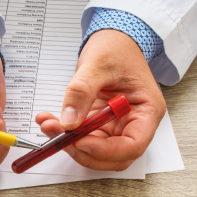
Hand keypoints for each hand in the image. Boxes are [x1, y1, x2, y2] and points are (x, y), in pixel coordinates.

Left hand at [36, 29, 165, 170]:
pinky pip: (83, 138)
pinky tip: (49, 121)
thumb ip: (81, 92)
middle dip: (84, 151)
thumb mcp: (98, 65)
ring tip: (49, 125)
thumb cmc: (116, 49)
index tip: (81, 142)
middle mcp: (134, 123)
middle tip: (59, 136)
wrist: (113, 41)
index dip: (106, 151)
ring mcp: (116, 126)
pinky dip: (65, 135)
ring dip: (70, 144)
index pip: (133, 145)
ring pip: (95, 151)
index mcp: (147, 111)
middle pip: (113, 156)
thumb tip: (68, 122)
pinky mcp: (100, 125)